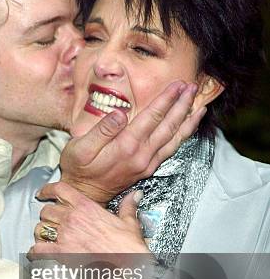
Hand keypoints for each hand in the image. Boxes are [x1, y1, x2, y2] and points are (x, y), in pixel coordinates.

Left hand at [30, 182, 148, 256]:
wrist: (128, 265)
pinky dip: (35, 252)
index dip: (48, 190)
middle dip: (47, 215)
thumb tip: (134, 196)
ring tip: (46, 237)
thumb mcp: (129, 221)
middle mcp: (72, 219)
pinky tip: (39, 253)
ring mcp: (65, 236)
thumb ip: (127, 206)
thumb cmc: (128, 245)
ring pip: (40, 228)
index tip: (43, 193)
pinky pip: (38, 250)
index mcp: (86, 207)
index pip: (60, 190)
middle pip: (46, 210)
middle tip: (51, 220)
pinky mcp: (61, 254)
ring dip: (41, 233)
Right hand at [60, 81, 205, 203]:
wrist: (84, 194)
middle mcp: (141, 155)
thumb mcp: (80, 148)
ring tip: (200, 107)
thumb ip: (102, 130)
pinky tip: (186, 129)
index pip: (152, 117)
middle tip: (192, 88)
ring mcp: (147, 163)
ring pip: (174, 140)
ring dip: (188, 121)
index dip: (166, 99)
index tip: (177, 84)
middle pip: (168, 126)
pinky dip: (182, 137)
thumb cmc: (78, 169)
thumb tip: (120, 113)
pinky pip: (170, 150)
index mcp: (126, 146)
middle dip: (182, 105)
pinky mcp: (147, 168)